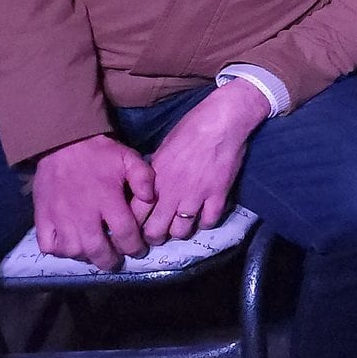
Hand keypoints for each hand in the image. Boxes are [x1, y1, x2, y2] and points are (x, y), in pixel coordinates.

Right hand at [30, 135, 156, 271]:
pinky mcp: (42, 218)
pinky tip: (69, 245)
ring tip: (95, 252)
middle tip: (116, 260)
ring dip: (86, 256)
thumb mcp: (129, 158)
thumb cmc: (98, 153)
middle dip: (110, 260)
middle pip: (97, 250)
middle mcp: (83, 214)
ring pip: (73, 251)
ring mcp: (60, 218)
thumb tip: (150, 200)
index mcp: (107, 200)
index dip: (135, 247)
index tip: (139, 250)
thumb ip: (144, 179)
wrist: (61, 142)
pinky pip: (48, 246)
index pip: (125, 234)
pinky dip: (59, 251)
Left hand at [141, 80, 266, 243]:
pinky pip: (209, 222)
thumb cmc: (190, 129)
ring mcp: (196, 196)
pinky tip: (204, 216)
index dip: (134, 225)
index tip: (138, 228)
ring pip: (182, 231)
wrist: (222, 121)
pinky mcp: (218, 196)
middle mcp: (172, 193)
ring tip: (182, 226)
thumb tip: (148, 190)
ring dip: (180, 231)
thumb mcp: (162, 150)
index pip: (136, 215)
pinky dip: (206, 223)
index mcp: (155, 180)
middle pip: (156, 231)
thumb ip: (154, 175)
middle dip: (155, 236)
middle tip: (159, 234)